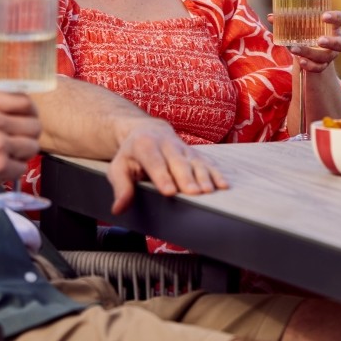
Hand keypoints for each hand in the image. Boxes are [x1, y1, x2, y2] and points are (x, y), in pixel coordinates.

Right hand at [0, 92, 41, 204]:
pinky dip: (12, 172)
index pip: (25, 102)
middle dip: (29, 137)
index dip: (31, 113)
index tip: (28, 121)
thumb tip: (22, 108)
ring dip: (22, 156)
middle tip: (18, 145)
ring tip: (6, 158)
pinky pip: (22, 168)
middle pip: (34, 125)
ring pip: (32, 147)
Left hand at [106, 119, 227, 213]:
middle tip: (193, 193)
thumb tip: (118, 209)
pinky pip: (208, 162)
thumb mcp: (119, 167)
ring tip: (209, 191)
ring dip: (204, 176)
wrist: (147, 131)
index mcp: (145, 145)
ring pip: (195, 162)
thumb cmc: (132, 154)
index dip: (162, 177)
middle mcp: (167, 144)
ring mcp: (184, 148)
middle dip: (186, 177)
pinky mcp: (195, 153)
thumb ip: (121, 187)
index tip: (169, 192)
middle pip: (178, 162)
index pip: (155, 162)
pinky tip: (223, 185)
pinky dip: (216, 173)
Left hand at [285, 10, 340, 74]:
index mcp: (332, 26)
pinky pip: (319, 68)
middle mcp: (335, 41)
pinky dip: (309, 65)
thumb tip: (271, 17)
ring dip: (311, 54)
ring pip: (327, 57)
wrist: (310, 51)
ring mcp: (330, 55)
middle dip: (332, 42)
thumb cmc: (306, 32)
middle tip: (319, 40)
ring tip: (295, 50)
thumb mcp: (299, 25)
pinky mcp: (322, 65)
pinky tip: (300, 62)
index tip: (323, 16)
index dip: (335, 18)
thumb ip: (287, 20)